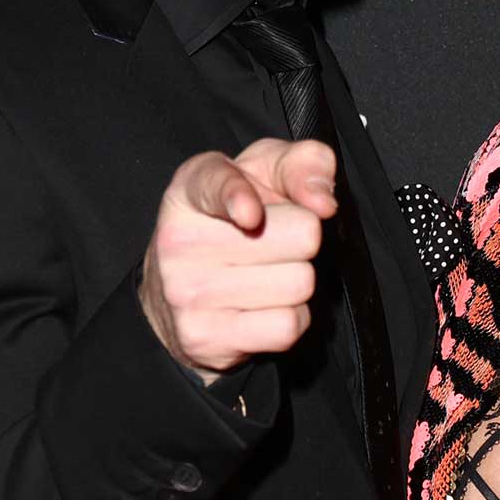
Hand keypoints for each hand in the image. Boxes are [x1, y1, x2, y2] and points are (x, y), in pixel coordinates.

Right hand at [139, 138, 337, 383]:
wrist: (176, 291)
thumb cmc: (239, 217)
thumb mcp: (268, 173)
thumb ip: (305, 163)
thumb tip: (323, 202)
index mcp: (191, 186)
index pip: (217, 185)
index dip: (238, 198)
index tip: (250, 215)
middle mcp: (180, 239)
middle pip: (302, 236)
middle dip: (304, 239)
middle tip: (277, 242)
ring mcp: (186, 292)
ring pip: (300, 283)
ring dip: (298, 279)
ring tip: (266, 274)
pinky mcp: (203, 337)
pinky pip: (287, 326)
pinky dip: (289, 318)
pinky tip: (262, 307)